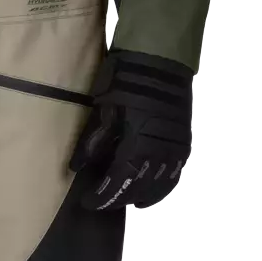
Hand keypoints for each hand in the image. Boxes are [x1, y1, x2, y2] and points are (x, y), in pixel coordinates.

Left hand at [69, 48, 194, 211]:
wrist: (161, 59)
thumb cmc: (127, 78)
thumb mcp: (103, 108)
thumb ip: (93, 141)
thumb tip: (77, 166)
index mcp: (137, 143)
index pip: (118, 181)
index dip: (103, 196)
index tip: (88, 202)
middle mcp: (160, 152)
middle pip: (139, 188)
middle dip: (119, 199)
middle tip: (103, 200)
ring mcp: (175, 149)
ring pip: (160, 186)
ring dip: (141, 197)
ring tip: (125, 200)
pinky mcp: (184, 142)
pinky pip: (174, 174)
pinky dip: (161, 186)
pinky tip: (150, 190)